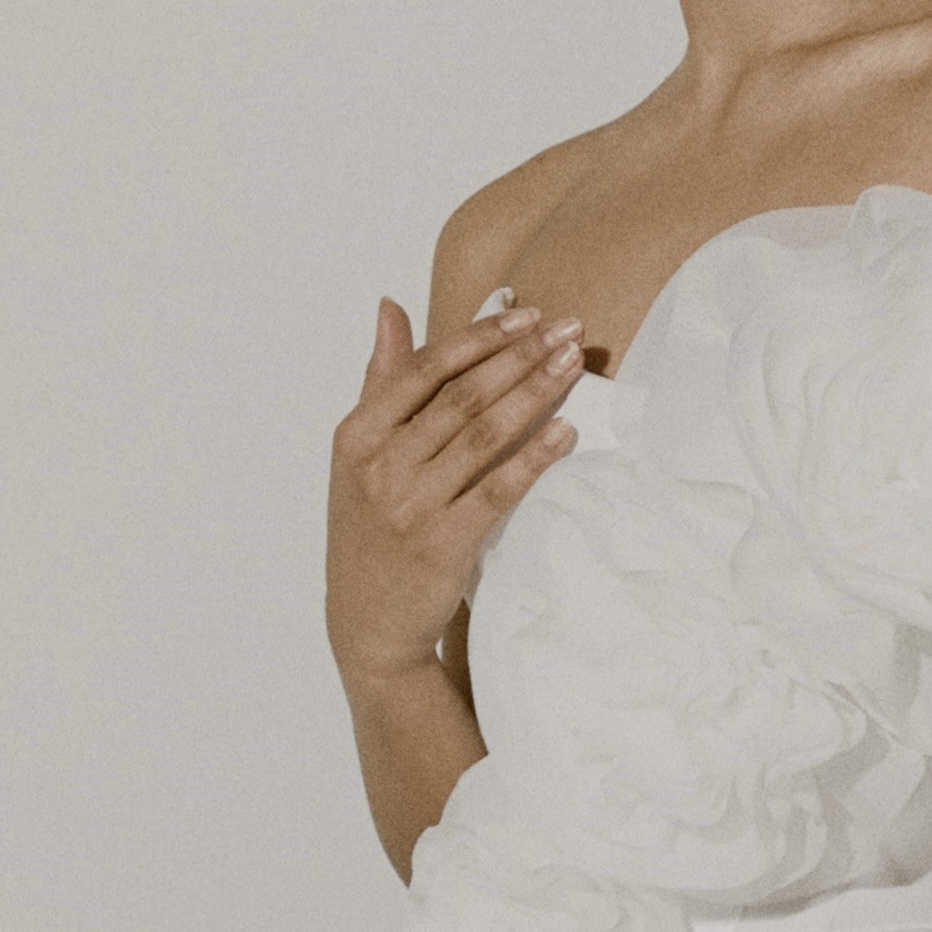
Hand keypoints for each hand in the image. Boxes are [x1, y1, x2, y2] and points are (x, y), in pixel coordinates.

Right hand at [328, 294, 585, 687]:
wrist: (368, 623)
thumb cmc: (370, 529)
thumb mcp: (360, 455)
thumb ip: (381, 380)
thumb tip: (389, 308)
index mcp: (358, 435)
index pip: (425, 370)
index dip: (480, 338)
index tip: (527, 315)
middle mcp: (379, 466)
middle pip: (461, 397)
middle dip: (520, 357)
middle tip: (567, 330)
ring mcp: (410, 506)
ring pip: (483, 436)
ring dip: (534, 395)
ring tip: (573, 366)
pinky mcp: (442, 544)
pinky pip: (498, 490)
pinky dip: (533, 458)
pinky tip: (565, 433)